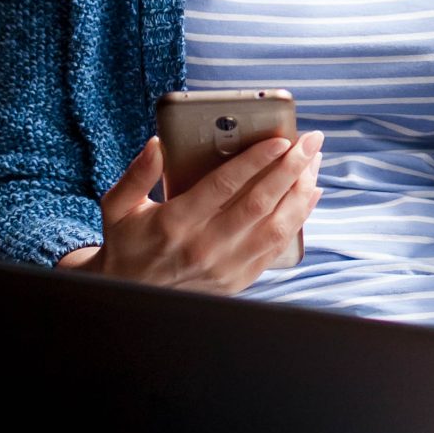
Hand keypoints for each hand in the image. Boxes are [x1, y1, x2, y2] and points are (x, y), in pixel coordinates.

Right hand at [80, 130, 322, 295]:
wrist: (132, 293)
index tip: (280, 139)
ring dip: (301, 192)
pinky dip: (298, 220)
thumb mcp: (118, 206)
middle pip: (259, 203)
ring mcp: (225, 267)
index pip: (224, 185)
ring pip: (276, 226)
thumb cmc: (128, 242)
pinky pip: (276, 247)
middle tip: (311, 141)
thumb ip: (137, 174)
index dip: (256, 161)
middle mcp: (205, 246)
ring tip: (315, 163)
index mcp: (176, 222)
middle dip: (291, 168)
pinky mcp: (238, 280)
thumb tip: (158, 144)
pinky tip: (310, 194)